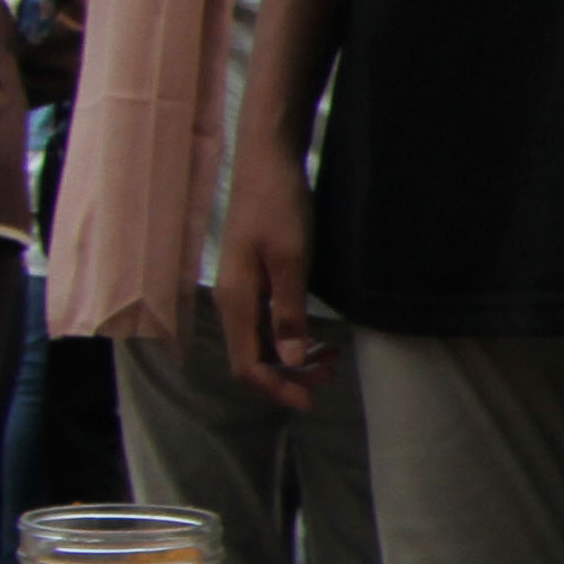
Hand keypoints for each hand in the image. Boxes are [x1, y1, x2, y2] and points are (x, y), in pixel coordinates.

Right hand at [214, 143, 325, 411]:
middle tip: (330, 377)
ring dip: (293, 359)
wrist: (266, 162)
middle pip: (253, 359)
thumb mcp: (291, 259)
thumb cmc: (279, 206)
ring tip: (330, 361)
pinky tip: (316, 338)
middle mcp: (232, 302)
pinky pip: (267, 324)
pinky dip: (291, 338)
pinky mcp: (253, 280)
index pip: (247, 365)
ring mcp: (241, 291)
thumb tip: (291, 359)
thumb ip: (288, 311)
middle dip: (289, 376)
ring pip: (262, 343)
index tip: (310, 400)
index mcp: (236, 301)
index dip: (277, 388)